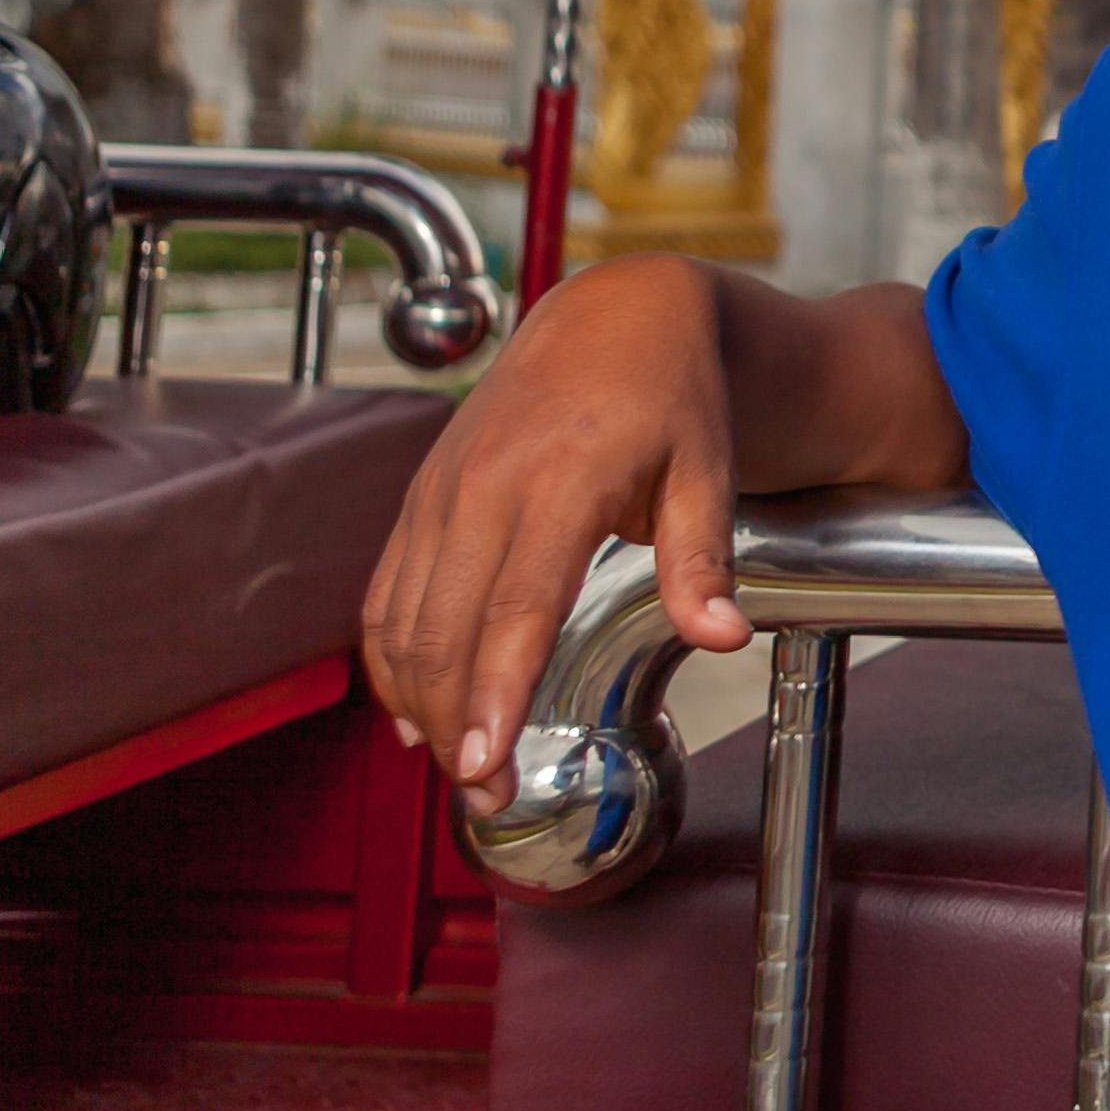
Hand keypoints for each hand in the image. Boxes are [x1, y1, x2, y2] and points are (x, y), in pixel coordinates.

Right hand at [360, 253, 750, 810]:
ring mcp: (444, 487)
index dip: (494, 693)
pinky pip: (387, 589)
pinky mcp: (423, 493)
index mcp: (562, 477)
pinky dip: (391, 656)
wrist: (617, 313)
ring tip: (458, 768)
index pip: (516, 606)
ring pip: (402, 616)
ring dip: (417, 701)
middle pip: (445, 627)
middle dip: (454, 723)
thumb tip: (722, 636)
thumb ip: (703, 558)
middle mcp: (486, 482)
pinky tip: (415, 710)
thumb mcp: (708, 466)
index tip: (487, 765)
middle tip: (484, 797)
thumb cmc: (672, 393)